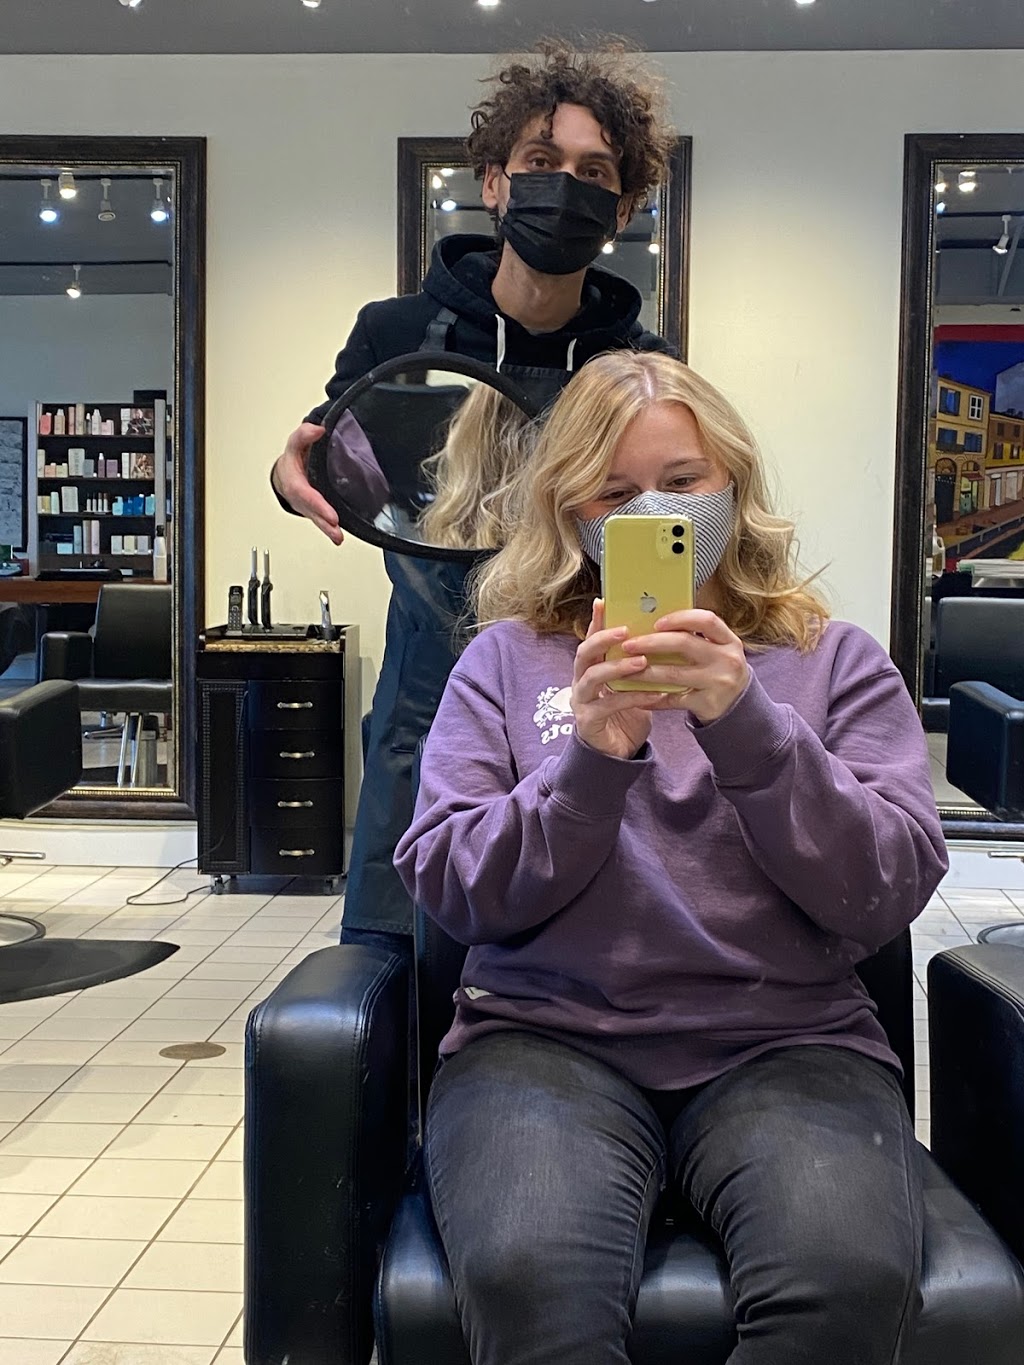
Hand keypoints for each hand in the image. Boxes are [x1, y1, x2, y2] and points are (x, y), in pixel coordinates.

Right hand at [271, 422, 342, 544]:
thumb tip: (318, 430)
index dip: (316, 502)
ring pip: (316, 518)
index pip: (303, 492)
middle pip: (310, 509)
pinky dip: (329, 529)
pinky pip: (320, 520)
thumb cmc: (293, 459)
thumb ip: (304, 435)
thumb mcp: (295, 443)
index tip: (329, 512)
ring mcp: (306, 505)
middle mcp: (299, 496)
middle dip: (322, 519)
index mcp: (293, 480)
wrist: (285, 473)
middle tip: (334, 526)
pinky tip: (337, 537)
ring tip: (337, 537)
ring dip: (326, 529)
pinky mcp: (313, 510)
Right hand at [570, 600, 668, 759]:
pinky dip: (634, 697)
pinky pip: (610, 705)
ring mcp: (581, 702)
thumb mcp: (632, 685)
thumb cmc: (625, 714)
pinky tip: (656, 693)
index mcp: (590, 670)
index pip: (590, 640)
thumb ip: (636, 664)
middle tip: (625, 631)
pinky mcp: (589, 722)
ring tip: (641, 661)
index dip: (595, 621)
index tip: (603, 602)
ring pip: (592, 678)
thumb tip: (660, 637)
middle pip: (583, 654)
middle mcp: (580, 683)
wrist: (617, 753)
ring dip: (617, 667)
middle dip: (603, 640)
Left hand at [621, 608, 748, 723]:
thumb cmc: (718, 671)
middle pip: (685, 644)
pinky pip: (673, 699)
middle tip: (629, 645)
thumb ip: (695, 636)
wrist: (738, 707)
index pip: (706, 620)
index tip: (656, 622)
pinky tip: (638, 696)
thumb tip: (653, 622)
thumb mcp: (717, 650)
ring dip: (645, 671)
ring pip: (674, 673)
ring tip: (625, 670)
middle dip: (652, 642)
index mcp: (729, 641)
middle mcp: (727, 660)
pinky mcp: (707, 704)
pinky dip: (653, 697)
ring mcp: (719, 683)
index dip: (680, 618)